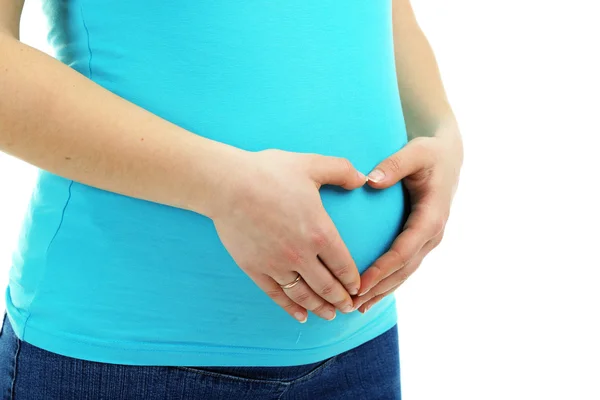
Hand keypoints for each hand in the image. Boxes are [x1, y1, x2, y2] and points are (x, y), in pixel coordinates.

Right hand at [210, 148, 366, 322]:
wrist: (226, 184)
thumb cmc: (269, 172)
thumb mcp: (311, 165)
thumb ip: (341, 170)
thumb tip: (363, 178)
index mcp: (319, 232)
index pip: (343, 266)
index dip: (353, 281)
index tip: (358, 288)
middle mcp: (300, 254)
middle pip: (327, 287)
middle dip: (341, 300)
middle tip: (349, 308)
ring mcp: (276, 264)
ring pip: (304, 295)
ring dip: (320, 308)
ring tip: (330, 315)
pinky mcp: (255, 269)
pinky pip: (277, 295)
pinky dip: (291, 308)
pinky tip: (300, 315)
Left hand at [353, 132, 462, 312]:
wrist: (448, 156)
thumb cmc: (429, 153)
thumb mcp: (415, 151)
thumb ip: (394, 165)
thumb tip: (371, 182)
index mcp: (432, 216)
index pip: (404, 250)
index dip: (382, 269)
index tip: (360, 283)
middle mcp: (432, 233)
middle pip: (404, 269)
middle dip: (379, 288)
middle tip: (351, 303)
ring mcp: (428, 239)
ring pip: (405, 272)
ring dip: (383, 291)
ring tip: (357, 307)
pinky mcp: (421, 239)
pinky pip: (404, 266)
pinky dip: (388, 282)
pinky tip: (370, 294)